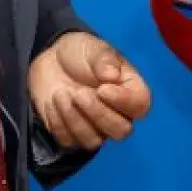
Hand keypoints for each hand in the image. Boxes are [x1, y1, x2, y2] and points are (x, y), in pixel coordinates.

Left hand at [29, 31, 151, 149]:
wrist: (52, 60)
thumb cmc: (81, 54)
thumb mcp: (94, 49)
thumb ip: (105, 60)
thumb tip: (112, 75)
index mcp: (130, 91)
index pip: (140, 106)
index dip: (123, 101)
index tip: (102, 88)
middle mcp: (118, 115)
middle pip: (120, 131)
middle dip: (97, 113)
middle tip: (78, 92)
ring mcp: (95, 129)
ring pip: (93, 141)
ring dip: (74, 118)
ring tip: (59, 94)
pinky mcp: (72, 135)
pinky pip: (69, 141)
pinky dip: (58, 122)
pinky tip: (51, 102)